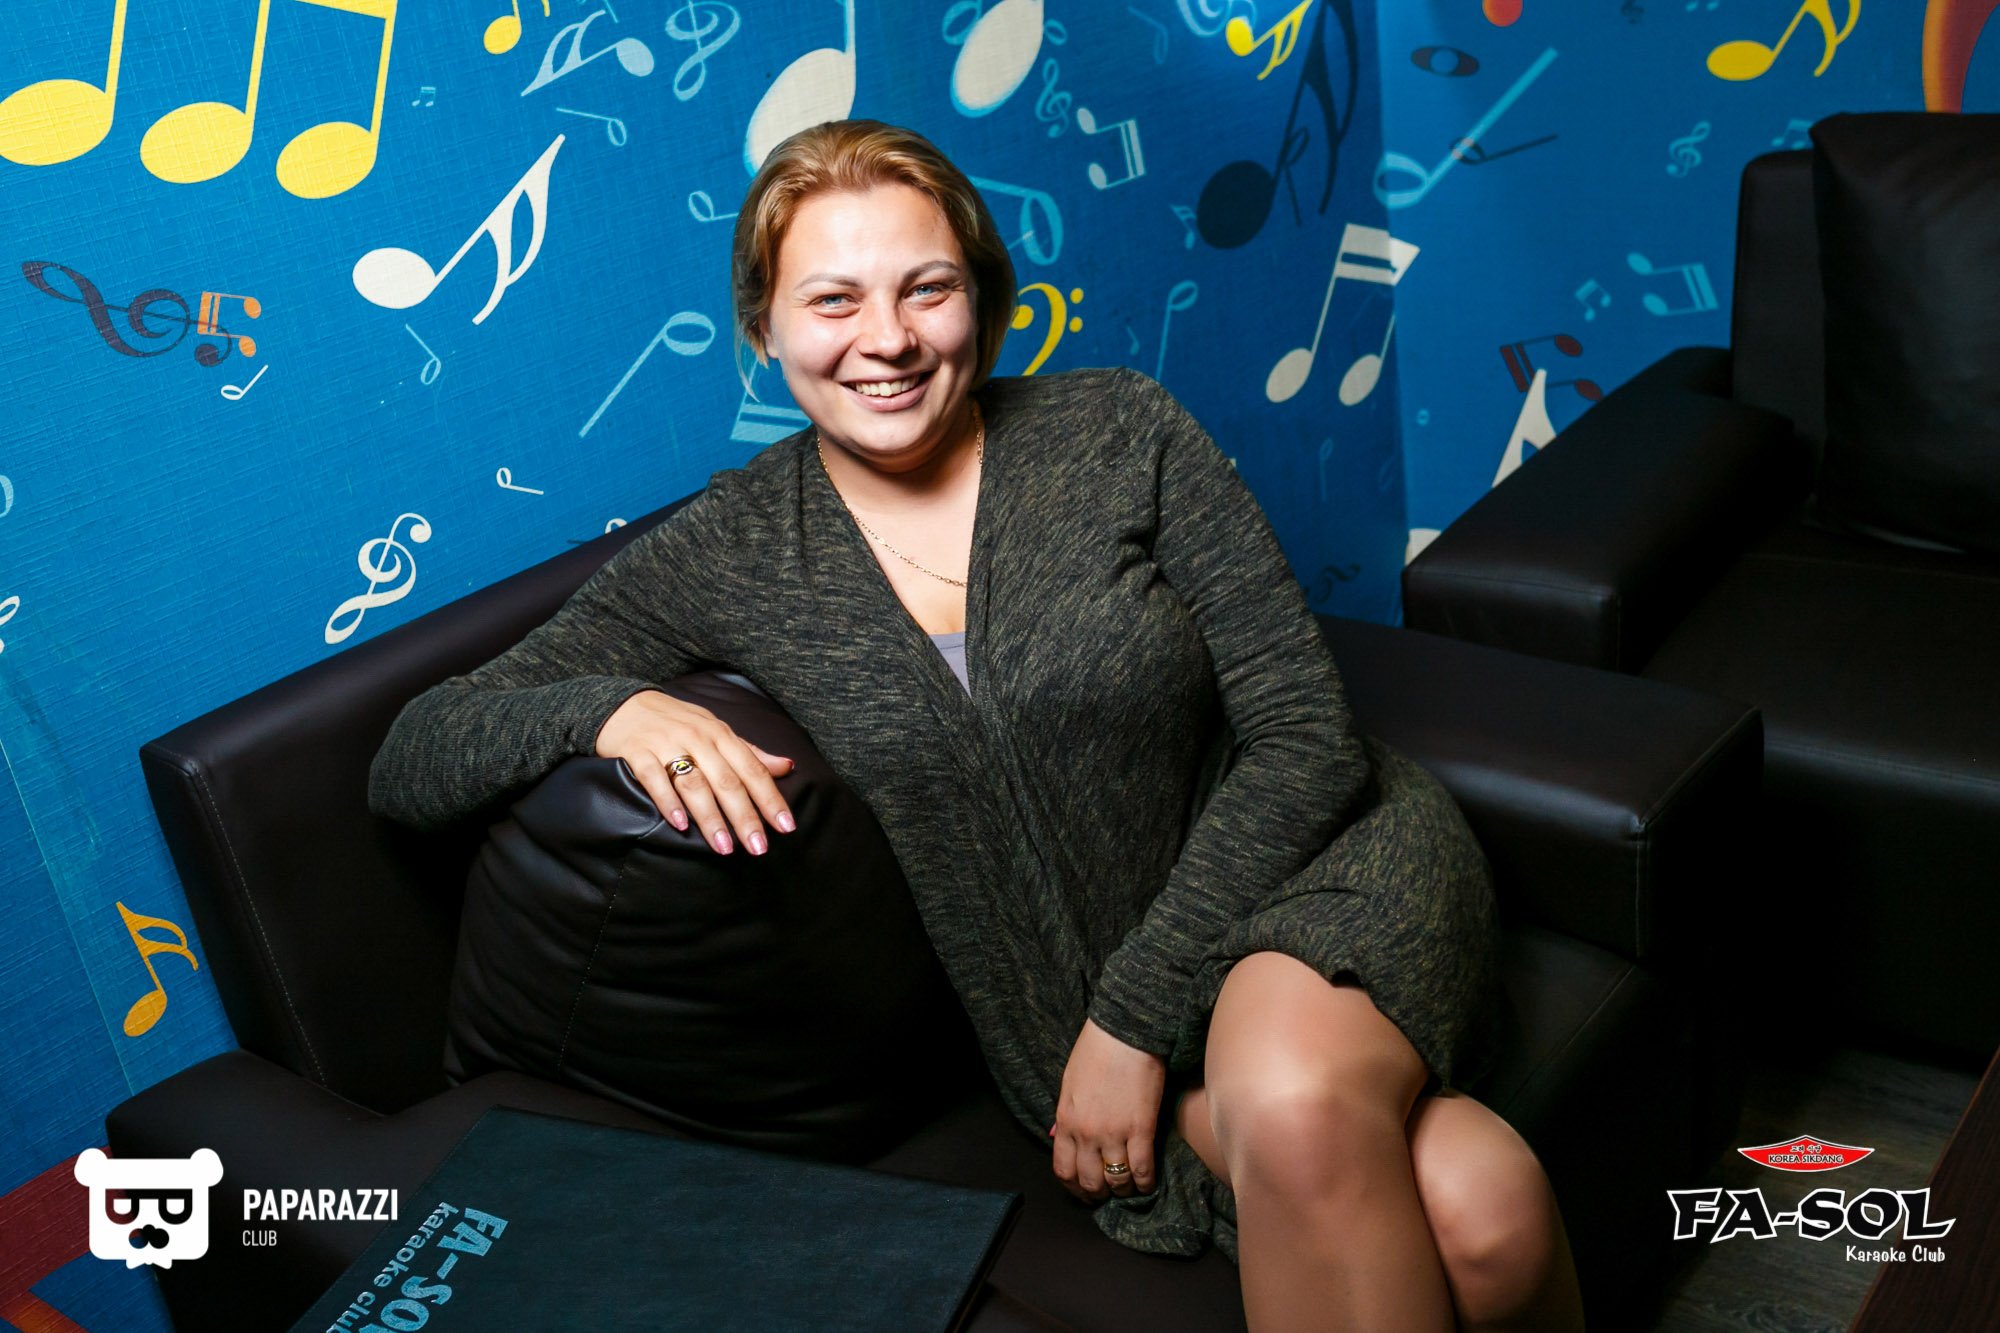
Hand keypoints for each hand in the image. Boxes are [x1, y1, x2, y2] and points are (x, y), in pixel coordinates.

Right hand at [594, 689, 795, 855]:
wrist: (624, 704)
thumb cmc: (678, 722)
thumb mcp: (716, 730)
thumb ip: (749, 752)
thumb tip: (787, 767)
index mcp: (720, 734)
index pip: (752, 769)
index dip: (771, 799)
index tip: (786, 826)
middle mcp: (697, 738)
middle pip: (727, 781)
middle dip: (745, 816)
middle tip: (758, 847)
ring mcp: (667, 744)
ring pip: (694, 783)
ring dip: (710, 817)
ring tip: (724, 846)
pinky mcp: (638, 752)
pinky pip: (654, 778)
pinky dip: (667, 802)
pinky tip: (679, 825)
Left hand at [1049, 1018, 1165, 1202]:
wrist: (1124, 1033)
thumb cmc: (1095, 1052)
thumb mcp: (1069, 1085)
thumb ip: (1066, 1116)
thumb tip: (1060, 1136)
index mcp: (1065, 1122)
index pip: (1063, 1170)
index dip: (1074, 1187)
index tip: (1084, 1191)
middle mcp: (1086, 1134)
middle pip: (1090, 1181)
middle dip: (1099, 1194)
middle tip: (1108, 1193)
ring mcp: (1114, 1134)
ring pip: (1117, 1180)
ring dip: (1124, 1189)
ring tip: (1130, 1187)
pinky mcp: (1141, 1129)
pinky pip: (1143, 1168)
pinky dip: (1146, 1181)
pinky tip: (1148, 1182)